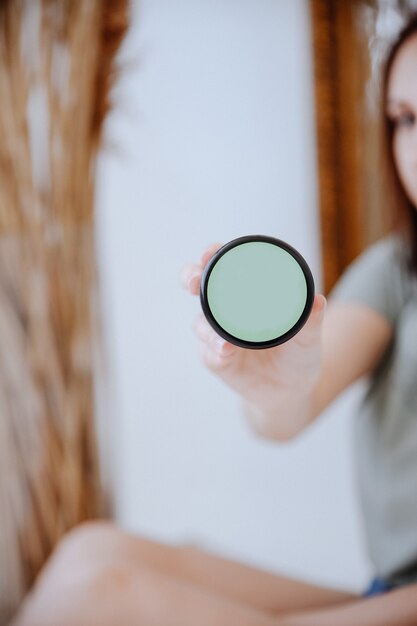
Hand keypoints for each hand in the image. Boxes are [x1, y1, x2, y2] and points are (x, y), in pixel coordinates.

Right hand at [180, 243, 326, 432]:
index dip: (212, 255)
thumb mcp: (308, 336)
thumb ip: (311, 319)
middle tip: (194, 281)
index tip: (209, 251)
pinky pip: (210, 353)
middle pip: (197, 287)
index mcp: (245, 294)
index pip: (223, 267)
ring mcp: (219, 336)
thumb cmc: (298, 353)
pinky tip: (225, 350)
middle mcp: (226, 311)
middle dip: (190, 278)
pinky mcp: (218, 361)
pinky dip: (215, 350)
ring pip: (201, 323)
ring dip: (207, 325)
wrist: (293, 390)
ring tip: (222, 335)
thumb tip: (318, 300)